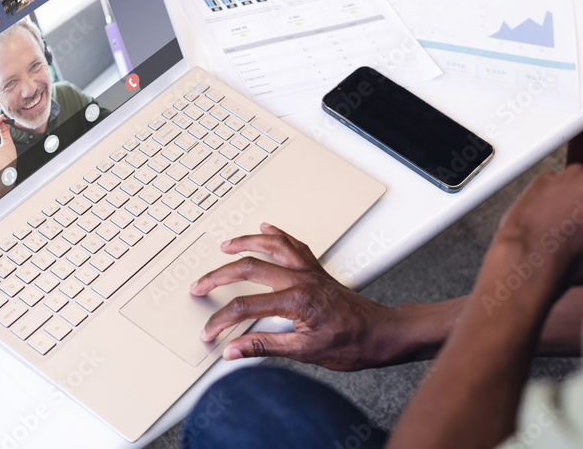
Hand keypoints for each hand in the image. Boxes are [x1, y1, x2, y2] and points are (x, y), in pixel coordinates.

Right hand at [190, 223, 400, 370]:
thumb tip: (234, 350)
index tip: (209, 332)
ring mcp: (309, 271)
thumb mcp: (305, 353)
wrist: (382, 334)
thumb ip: (265, 348)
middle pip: (250, 268)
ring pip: (271, 246)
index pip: (246, 306)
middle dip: (219, 276)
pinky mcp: (317, 271)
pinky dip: (277, 235)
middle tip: (199, 285)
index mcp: (296, 300)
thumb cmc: (353, 344)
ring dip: (245, 243)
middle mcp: (301, 279)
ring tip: (224, 245)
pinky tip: (267, 230)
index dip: (222, 320)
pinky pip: (294, 245)